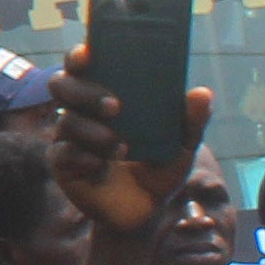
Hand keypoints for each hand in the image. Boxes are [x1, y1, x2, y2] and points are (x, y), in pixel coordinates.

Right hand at [43, 51, 209, 240]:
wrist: (144, 212)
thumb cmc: (159, 170)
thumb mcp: (180, 146)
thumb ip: (191, 121)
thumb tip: (202, 93)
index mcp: (105, 97)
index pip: (83, 66)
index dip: (79, 55)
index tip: (90, 53)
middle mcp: (82, 112)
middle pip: (62, 86)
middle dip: (85, 92)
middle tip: (115, 107)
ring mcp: (69, 138)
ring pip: (65, 120)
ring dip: (92, 131)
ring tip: (121, 148)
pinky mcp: (64, 165)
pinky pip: (61, 153)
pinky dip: (83, 157)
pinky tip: (100, 167)